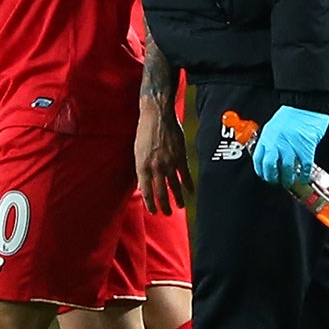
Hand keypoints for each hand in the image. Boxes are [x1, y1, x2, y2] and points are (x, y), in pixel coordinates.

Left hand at [135, 98, 191, 214]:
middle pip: (161, 193)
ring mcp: (169, 163)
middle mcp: (155, 168)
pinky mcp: (180, 157)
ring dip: (177, 199)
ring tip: (178, 207)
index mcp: (142, 166)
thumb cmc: (145, 132)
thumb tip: (142, 186)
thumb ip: (141, 170)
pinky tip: (191, 192)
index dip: (150, 204)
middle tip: (166, 213)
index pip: (146, 192)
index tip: (153, 211)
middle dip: (164, 206)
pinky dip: (188, 185)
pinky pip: (185, 175)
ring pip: (174, 187)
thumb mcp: (137, 152)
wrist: (157, 115)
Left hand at [253, 105, 328, 186]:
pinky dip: (303, 175)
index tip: (264, 176)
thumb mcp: (273, 126)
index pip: (258, 159)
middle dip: (272, 178)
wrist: (305, 105)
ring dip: (287, 179)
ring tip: (289, 181)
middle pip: (270, 167)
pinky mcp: (305, 147)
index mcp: (267, 137)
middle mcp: (276, 143)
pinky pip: (304, 166)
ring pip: (286, 169)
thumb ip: (270, 140)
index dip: (261, 171)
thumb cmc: (291, 114)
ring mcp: (291, 146)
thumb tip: (269, 154)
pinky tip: (303, 177)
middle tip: (276, 181)